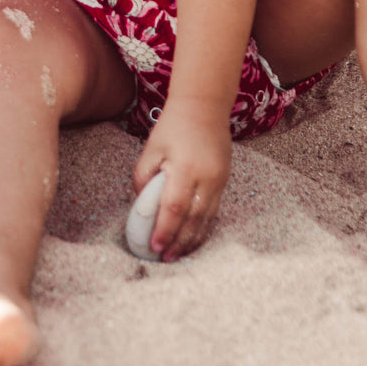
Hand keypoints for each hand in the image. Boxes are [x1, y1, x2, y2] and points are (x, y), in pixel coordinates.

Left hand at [132, 100, 231, 261]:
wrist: (204, 106)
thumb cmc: (173, 126)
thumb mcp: (152, 148)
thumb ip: (143, 177)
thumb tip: (142, 204)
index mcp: (185, 169)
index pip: (173, 209)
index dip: (164, 231)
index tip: (154, 247)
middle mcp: (206, 179)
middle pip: (193, 220)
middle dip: (178, 243)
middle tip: (164, 258)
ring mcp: (219, 181)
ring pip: (206, 220)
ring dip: (192, 240)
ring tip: (177, 255)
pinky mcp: (224, 181)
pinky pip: (213, 211)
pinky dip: (203, 227)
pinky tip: (193, 238)